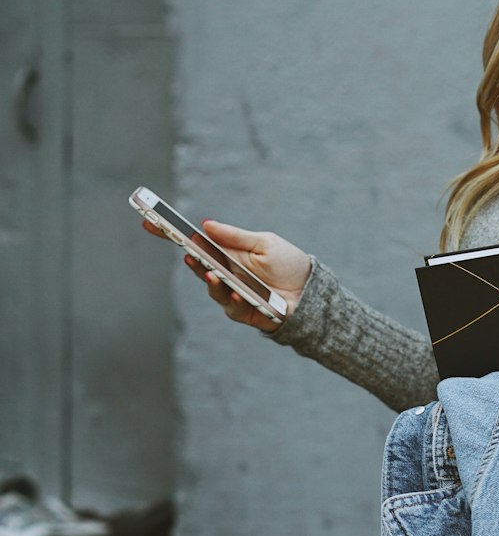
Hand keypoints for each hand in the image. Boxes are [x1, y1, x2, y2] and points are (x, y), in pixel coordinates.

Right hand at [141, 217, 310, 332]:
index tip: (151, 224)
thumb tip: (205, 225)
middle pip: (198, 266)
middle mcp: (225, 273)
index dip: (172, 235)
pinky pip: (232, 308)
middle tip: (186, 252)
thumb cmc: (288, 264)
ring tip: (212, 274)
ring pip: (213, 289)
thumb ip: (235, 237)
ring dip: (211, 282)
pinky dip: (233, 300)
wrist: (310, 292)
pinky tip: (237, 294)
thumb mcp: (264, 243)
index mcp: (227, 253)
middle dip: (190, 260)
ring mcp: (232, 294)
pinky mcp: (243, 312)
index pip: (195, 243)